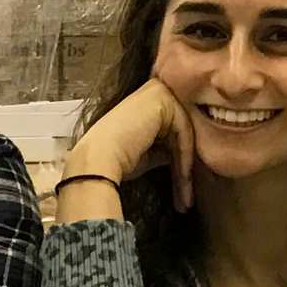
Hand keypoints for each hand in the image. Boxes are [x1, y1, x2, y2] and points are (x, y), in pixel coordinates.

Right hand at [61, 77, 197, 211]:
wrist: (99, 159)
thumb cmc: (117, 160)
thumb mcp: (148, 153)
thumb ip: (166, 149)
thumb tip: (179, 156)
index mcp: (148, 100)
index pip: (176, 128)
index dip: (181, 159)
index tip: (183, 188)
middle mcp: (154, 89)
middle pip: (183, 130)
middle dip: (186, 166)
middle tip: (187, 198)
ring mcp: (159, 91)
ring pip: (186, 132)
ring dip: (187, 166)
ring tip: (184, 196)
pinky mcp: (164, 99)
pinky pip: (184, 131)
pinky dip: (185, 157)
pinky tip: (182, 178)